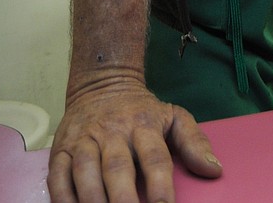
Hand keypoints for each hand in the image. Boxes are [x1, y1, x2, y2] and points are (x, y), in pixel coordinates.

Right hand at [47, 75, 221, 202]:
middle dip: (124, 200)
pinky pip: (58, 176)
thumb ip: (194, 141)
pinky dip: (62, 197)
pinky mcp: (61, 149)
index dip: (161, 186)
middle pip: (117, 169)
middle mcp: (113, 133)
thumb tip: (214, 169)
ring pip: (85, 172)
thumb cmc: (141, 110)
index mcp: (144, 126)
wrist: (102, 81)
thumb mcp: (172, 116)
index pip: (155, 158)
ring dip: (92, 200)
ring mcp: (84, 140)